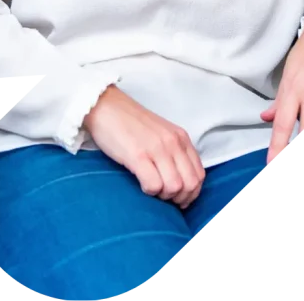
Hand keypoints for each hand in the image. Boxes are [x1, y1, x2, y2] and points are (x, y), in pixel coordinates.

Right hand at [82, 86, 204, 207]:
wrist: (104, 105)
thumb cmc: (129, 122)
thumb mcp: (161, 133)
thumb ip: (174, 150)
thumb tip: (180, 181)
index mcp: (180, 137)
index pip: (199, 175)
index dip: (190, 193)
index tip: (177, 197)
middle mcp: (172, 142)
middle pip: (190, 184)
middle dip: (179, 198)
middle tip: (164, 196)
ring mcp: (156, 148)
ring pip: (174, 187)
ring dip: (163, 195)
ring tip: (151, 188)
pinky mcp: (138, 155)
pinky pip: (154, 185)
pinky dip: (149, 191)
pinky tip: (141, 183)